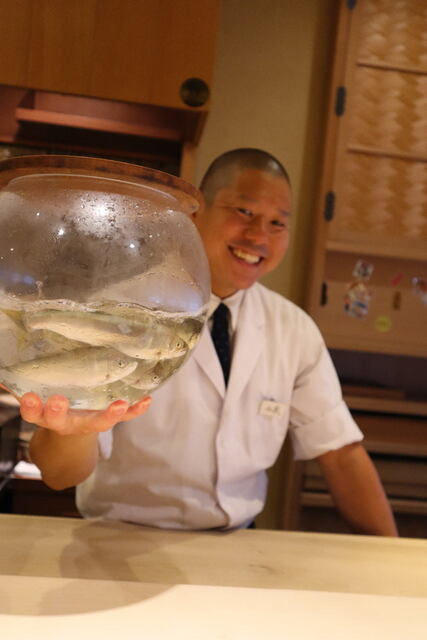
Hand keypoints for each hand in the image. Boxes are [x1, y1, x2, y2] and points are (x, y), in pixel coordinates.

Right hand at [18, 392, 151, 435]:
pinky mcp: (107, 420)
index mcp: (45, 415)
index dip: (30, 407)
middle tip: (57, 401)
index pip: (34, 413)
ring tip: (121, 404)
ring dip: (109, 415)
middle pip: (59, 420)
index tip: (27, 397)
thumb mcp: (35, 401)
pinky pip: (123, 418)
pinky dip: (136, 410)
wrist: (71, 433)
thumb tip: (0, 375)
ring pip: (98, 422)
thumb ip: (17, 386)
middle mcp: (66, 421)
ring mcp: (88, 422)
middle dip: (57, 411)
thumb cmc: (52, 407)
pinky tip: (148, 400)